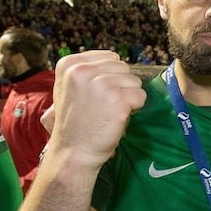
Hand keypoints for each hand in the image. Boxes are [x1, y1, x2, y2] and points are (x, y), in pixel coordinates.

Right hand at [48, 51, 146, 168]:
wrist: (73, 153)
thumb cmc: (76, 124)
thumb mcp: (70, 88)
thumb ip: (88, 71)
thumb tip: (116, 59)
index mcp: (69, 64)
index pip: (109, 57)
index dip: (111, 77)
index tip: (97, 96)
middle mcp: (82, 70)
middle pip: (123, 67)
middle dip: (121, 86)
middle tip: (104, 107)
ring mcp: (100, 84)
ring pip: (134, 81)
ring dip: (128, 98)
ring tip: (109, 112)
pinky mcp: (117, 99)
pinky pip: (141, 96)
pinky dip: (135, 109)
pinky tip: (117, 119)